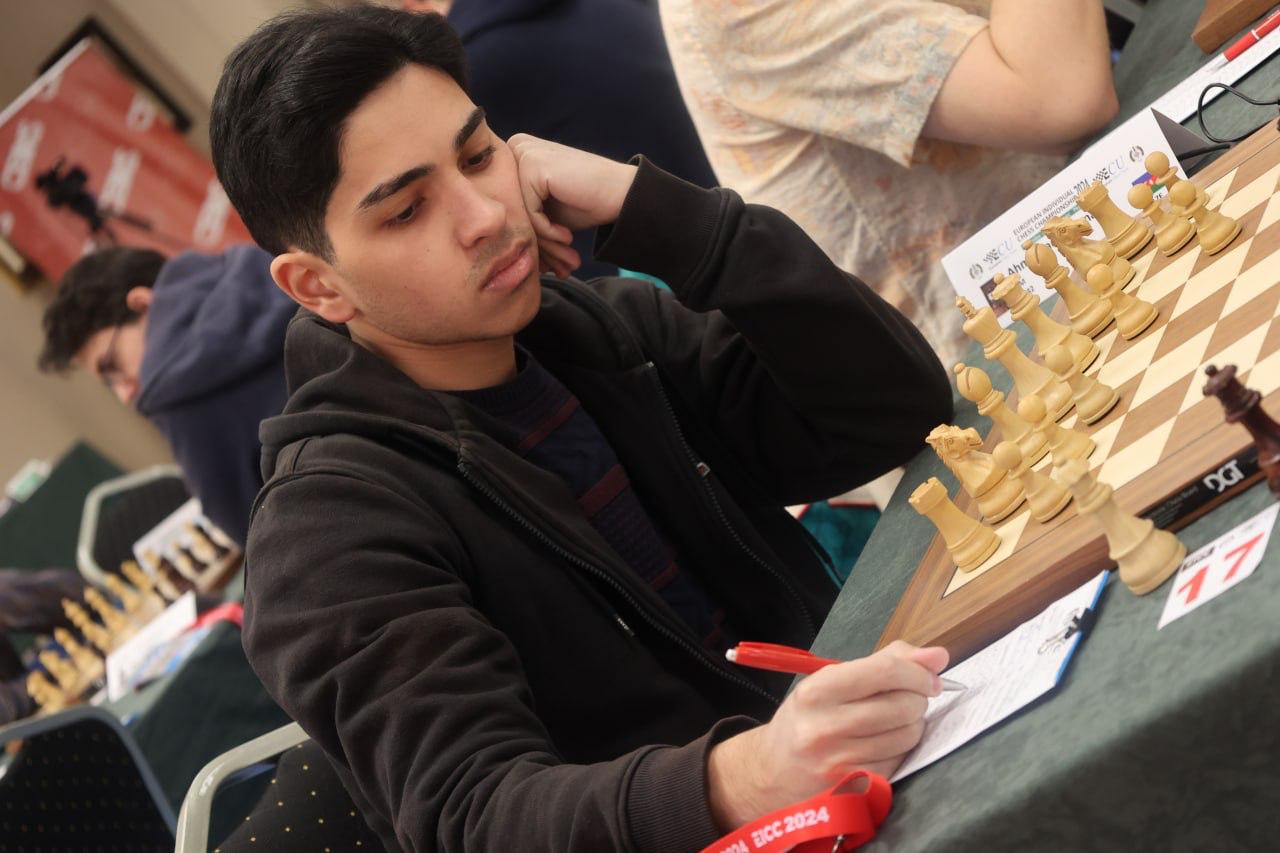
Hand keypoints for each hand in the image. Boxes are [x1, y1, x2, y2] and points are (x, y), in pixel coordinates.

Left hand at [508, 133, 637, 276]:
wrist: (621, 194)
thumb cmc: (585, 203)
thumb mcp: (546, 210)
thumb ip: (521, 218)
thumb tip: (500, 250)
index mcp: (516, 156)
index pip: (507, 204)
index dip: (530, 237)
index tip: (550, 262)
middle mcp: (516, 149)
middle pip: (511, 208)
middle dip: (536, 244)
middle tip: (559, 267)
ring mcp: (523, 153)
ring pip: (519, 213)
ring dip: (543, 243)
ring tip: (566, 259)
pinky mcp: (532, 164)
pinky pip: (530, 212)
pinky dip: (548, 231)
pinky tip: (567, 236)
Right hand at [707, 641, 947, 829]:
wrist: (771, 773)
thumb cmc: (806, 720)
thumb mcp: (829, 683)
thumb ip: (883, 664)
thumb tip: (937, 656)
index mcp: (816, 692)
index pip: (884, 672)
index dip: (917, 672)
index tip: (928, 676)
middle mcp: (825, 728)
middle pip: (903, 705)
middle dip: (917, 698)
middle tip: (908, 698)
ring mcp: (840, 763)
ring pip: (908, 735)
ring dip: (912, 724)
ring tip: (893, 721)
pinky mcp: (855, 789)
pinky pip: (900, 761)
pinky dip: (901, 749)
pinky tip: (883, 744)